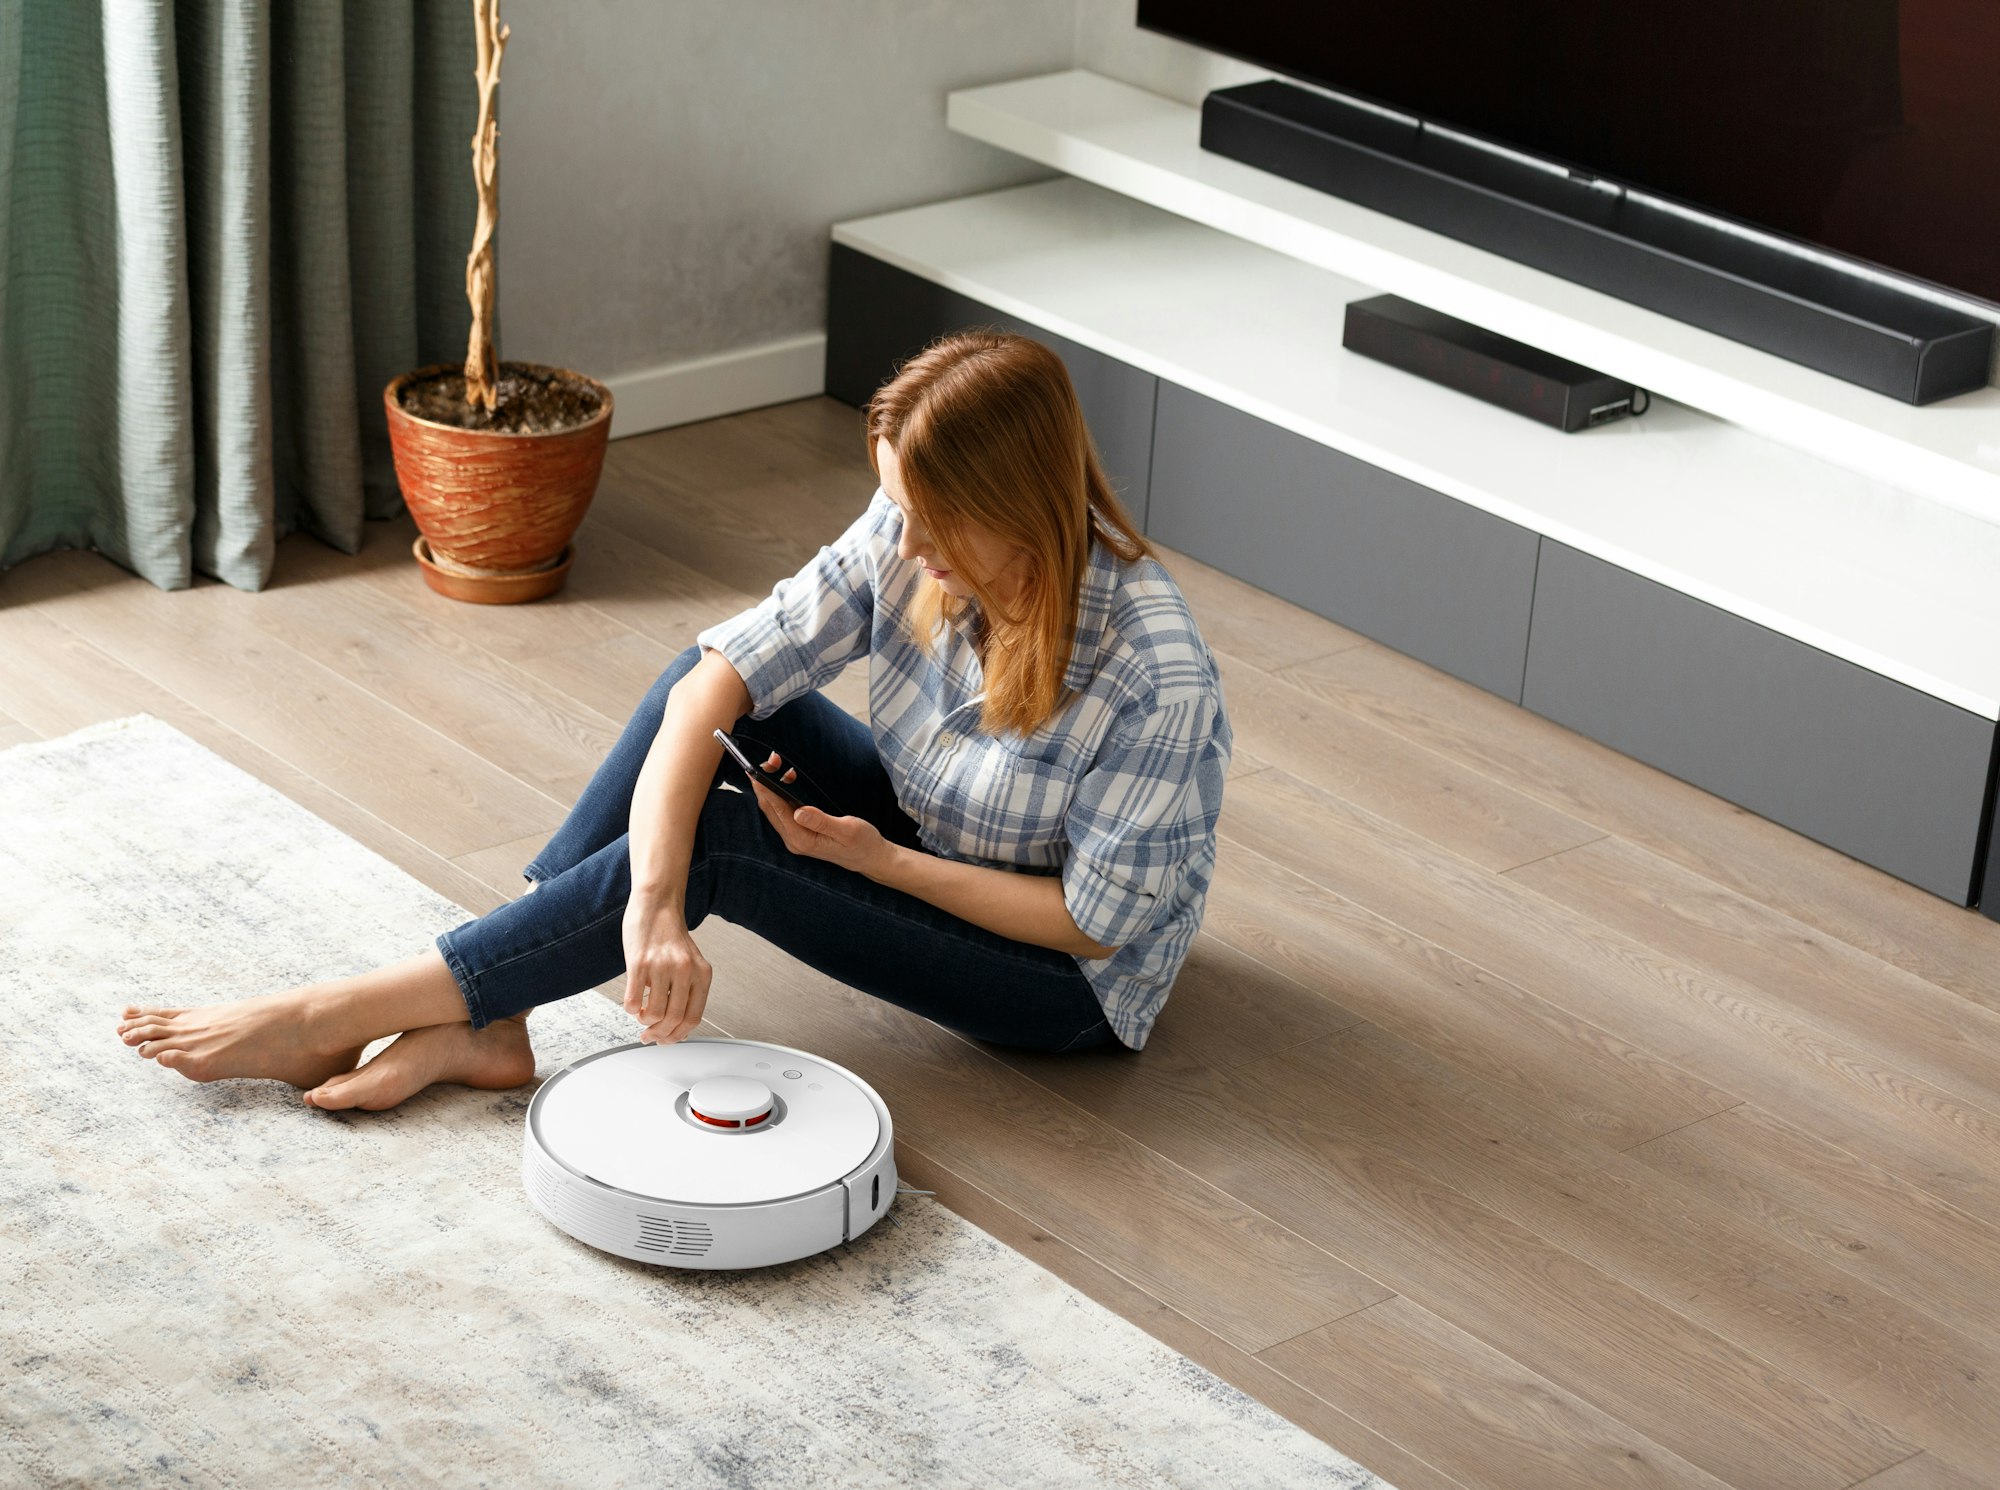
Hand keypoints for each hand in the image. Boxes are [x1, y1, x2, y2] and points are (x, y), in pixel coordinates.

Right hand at [620, 894, 710, 1044]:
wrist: (657, 903)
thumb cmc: (669, 934)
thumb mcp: (689, 962)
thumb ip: (686, 989)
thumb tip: (673, 1025)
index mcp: (702, 973)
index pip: (693, 1018)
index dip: (678, 1035)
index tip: (666, 1040)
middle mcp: (685, 971)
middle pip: (674, 1020)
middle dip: (659, 1035)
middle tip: (648, 1035)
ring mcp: (662, 967)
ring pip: (654, 1014)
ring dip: (644, 1021)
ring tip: (641, 1014)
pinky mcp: (639, 963)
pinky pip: (633, 1001)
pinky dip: (630, 1009)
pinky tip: (632, 1003)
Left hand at [748, 751, 893, 879]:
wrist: (871, 858)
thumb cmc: (863, 843)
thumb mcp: (847, 829)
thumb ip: (822, 821)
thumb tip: (799, 811)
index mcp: (803, 840)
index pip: (777, 810)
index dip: (765, 789)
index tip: (756, 770)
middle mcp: (795, 841)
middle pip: (771, 809)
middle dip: (765, 784)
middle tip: (770, 760)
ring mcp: (796, 839)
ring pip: (775, 811)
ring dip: (772, 789)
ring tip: (778, 766)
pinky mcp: (801, 834)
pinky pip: (783, 813)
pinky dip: (781, 796)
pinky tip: (787, 782)